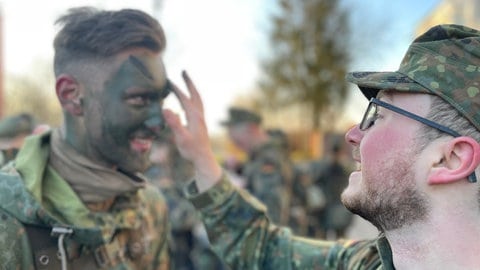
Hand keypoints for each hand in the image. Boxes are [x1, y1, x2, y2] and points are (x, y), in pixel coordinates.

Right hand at [163, 71, 222, 191]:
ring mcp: (201, 119)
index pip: (184, 98)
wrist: (203, 159)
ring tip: (186, 82)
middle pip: (195, 94)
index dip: (175, 89)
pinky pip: (197, 105)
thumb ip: (174, 123)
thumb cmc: (191, 150)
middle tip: (184, 71)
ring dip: (192, 89)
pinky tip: (189, 101)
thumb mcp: (181, 138)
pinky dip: (193, 98)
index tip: (167, 80)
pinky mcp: (201, 123)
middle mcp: (199, 115)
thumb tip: (166, 109)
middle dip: (189, 82)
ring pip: (198, 99)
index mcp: (194, 116)